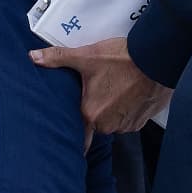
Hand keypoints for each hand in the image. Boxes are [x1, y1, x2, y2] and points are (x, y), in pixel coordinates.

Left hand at [30, 37, 171, 144]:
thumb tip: (34, 57)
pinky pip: (130, 119)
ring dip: (113, 110)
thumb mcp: (86, 57)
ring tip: (117, 89)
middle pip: (96, 123)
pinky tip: (130, 93)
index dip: (75, 133)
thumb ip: (58, 58)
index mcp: (91, 113)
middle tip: (99, 92)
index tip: (69, 136)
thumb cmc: (124, 60)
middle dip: (96, 110)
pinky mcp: (143, 121)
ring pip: (114, 121)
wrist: (157, 59)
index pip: (79, 135)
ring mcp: (128, 124)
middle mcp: (109, 124)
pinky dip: (128, 109)